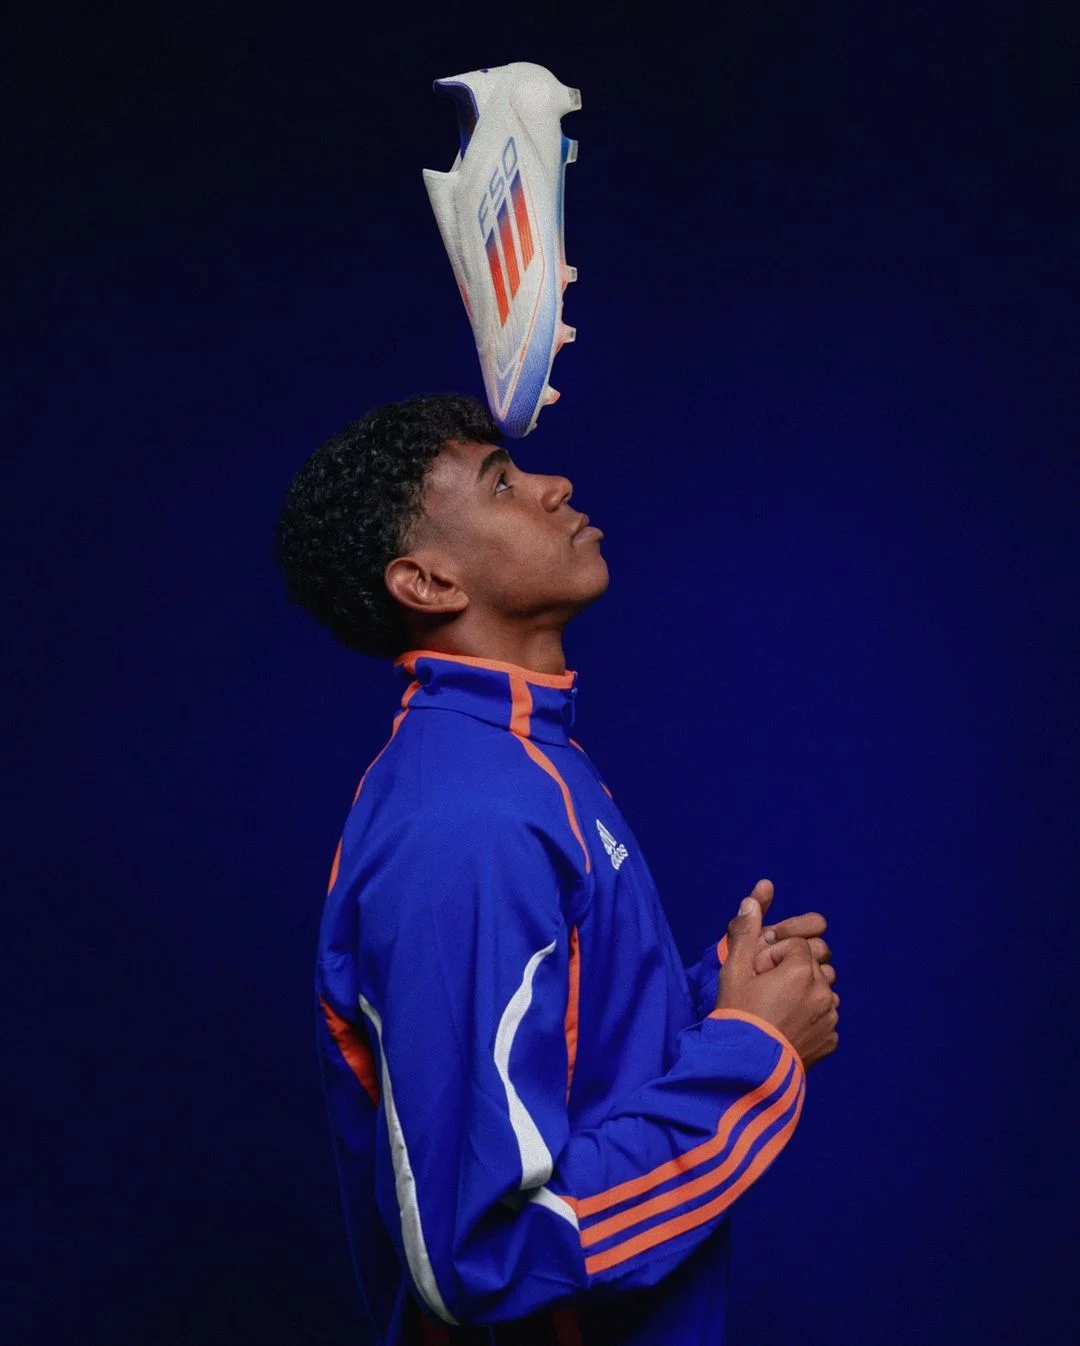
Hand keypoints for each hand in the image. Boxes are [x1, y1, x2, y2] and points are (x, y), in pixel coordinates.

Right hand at [715, 885, 838, 1068]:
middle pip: (814, 963)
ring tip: (776, 1008)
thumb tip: (751, 900)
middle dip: (793, 969)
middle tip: (766, 990)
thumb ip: (745, 932)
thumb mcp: (734, 970)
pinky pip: (825, 1016)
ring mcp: (830, 1017)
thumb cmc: (736, 1015)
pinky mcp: (831, 1039)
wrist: (744, 1067)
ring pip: (822, 989)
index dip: (773, 955)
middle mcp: (823, 992)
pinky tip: (786, 1026)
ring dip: (805, 991)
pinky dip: (810, 1017)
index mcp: (802, 970)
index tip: (757, 974)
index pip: (796, 945)